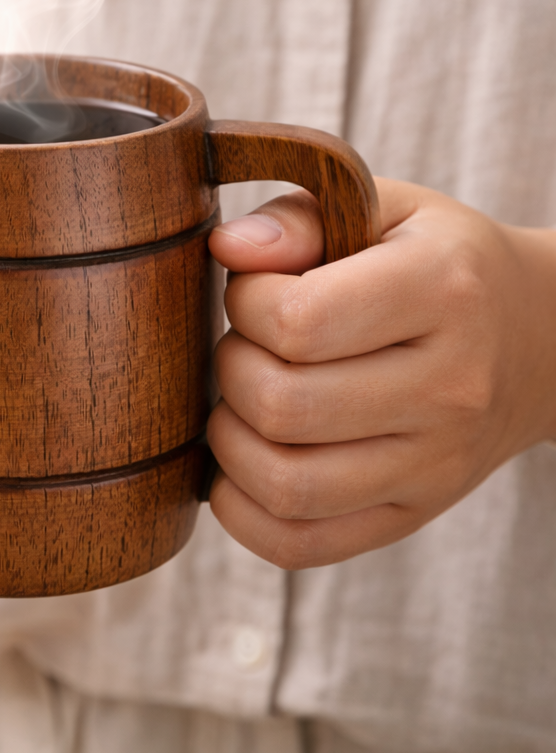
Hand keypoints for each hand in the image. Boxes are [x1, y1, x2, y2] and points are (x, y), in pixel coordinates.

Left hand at [206, 178, 555, 568]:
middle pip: (282, 407)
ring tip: (243, 402)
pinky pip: (300, 544)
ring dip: (229, 442)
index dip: (245, 302)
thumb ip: (298, 218)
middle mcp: (449, 388)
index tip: (254, 292)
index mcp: (442, 292)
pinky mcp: (414, 513)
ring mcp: (435, 465)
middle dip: (231, 369)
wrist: (537, 338)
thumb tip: (227, 249)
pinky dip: (244, 513)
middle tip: (246, 346)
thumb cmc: (435, 263)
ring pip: (286, 486)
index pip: (298, 322)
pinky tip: (242, 465)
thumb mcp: (384, 209)